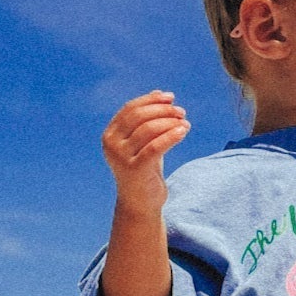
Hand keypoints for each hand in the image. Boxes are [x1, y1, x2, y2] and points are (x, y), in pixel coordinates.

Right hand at [101, 91, 188, 211]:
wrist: (140, 203)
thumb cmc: (144, 170)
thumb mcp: (144, 142)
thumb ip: (148, 119)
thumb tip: (158, 93)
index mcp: (110, 134)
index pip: (130, 108)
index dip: (151, 100)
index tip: (171, 98)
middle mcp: (111, 144)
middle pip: (139, 116)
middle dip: (163, 110)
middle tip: (181, 112)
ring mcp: (121, 157)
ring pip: (149, 129)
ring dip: (170, 122)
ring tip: (185, 123)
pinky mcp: (134, 169)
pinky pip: (155, 147)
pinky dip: (171, 136)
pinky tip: (183, 132)